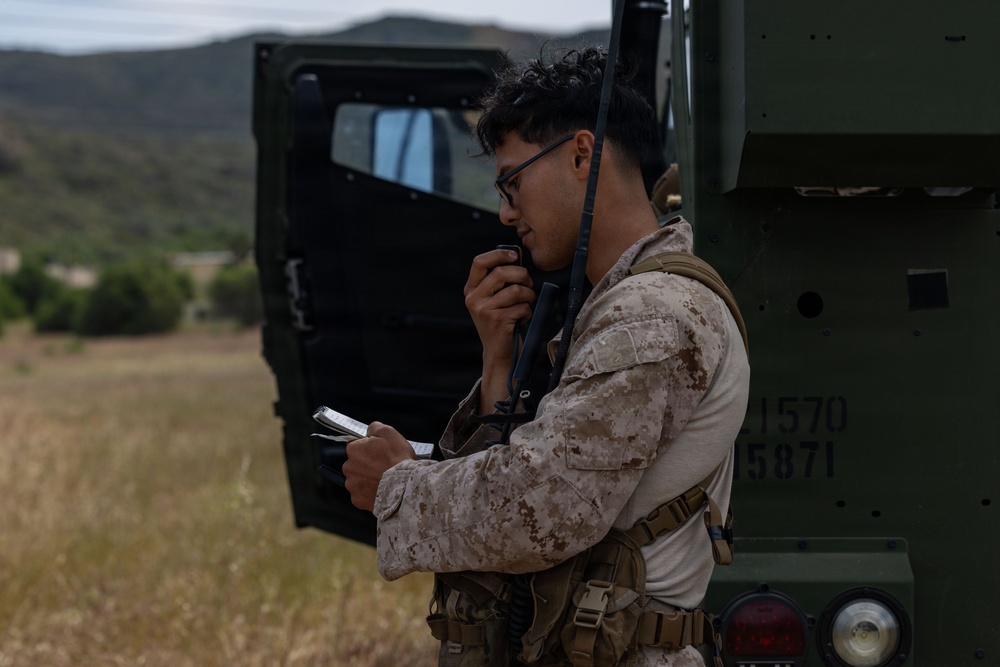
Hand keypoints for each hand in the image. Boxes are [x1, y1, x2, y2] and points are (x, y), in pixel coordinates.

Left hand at [342, 421, 415, 511]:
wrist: (404, 486)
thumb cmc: (397, 459)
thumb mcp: (389, 432)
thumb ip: (375, 427)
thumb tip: (370, 430)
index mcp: (354, 449)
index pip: (358, 446)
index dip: (370, 449)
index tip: (380, 453)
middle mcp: (349, 467)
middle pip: (356, 464)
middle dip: (367, 465)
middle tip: (383, 466)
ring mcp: (352, 485)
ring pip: (358, 480)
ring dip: (368, 479)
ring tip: (383, 479)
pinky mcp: (358, 500)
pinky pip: (362, 495)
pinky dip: (370, 493)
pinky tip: (381, 489)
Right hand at [463, 248, 534, 410]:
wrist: (499, 353)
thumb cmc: (502, 322)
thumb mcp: (494, 300)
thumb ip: (500, 281)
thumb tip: (517, 257)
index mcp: (471, 290)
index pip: (479, 262)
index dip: (498, 254)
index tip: (514, 255)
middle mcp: (473, 299)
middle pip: (501, 272)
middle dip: (522, 275)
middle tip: (529, 284)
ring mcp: (484, 310)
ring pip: (516, 290)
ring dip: (529, 296)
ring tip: (526, 305)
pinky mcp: (497, 320)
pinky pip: (522, 307)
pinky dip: (528, 312)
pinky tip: (522, 320)